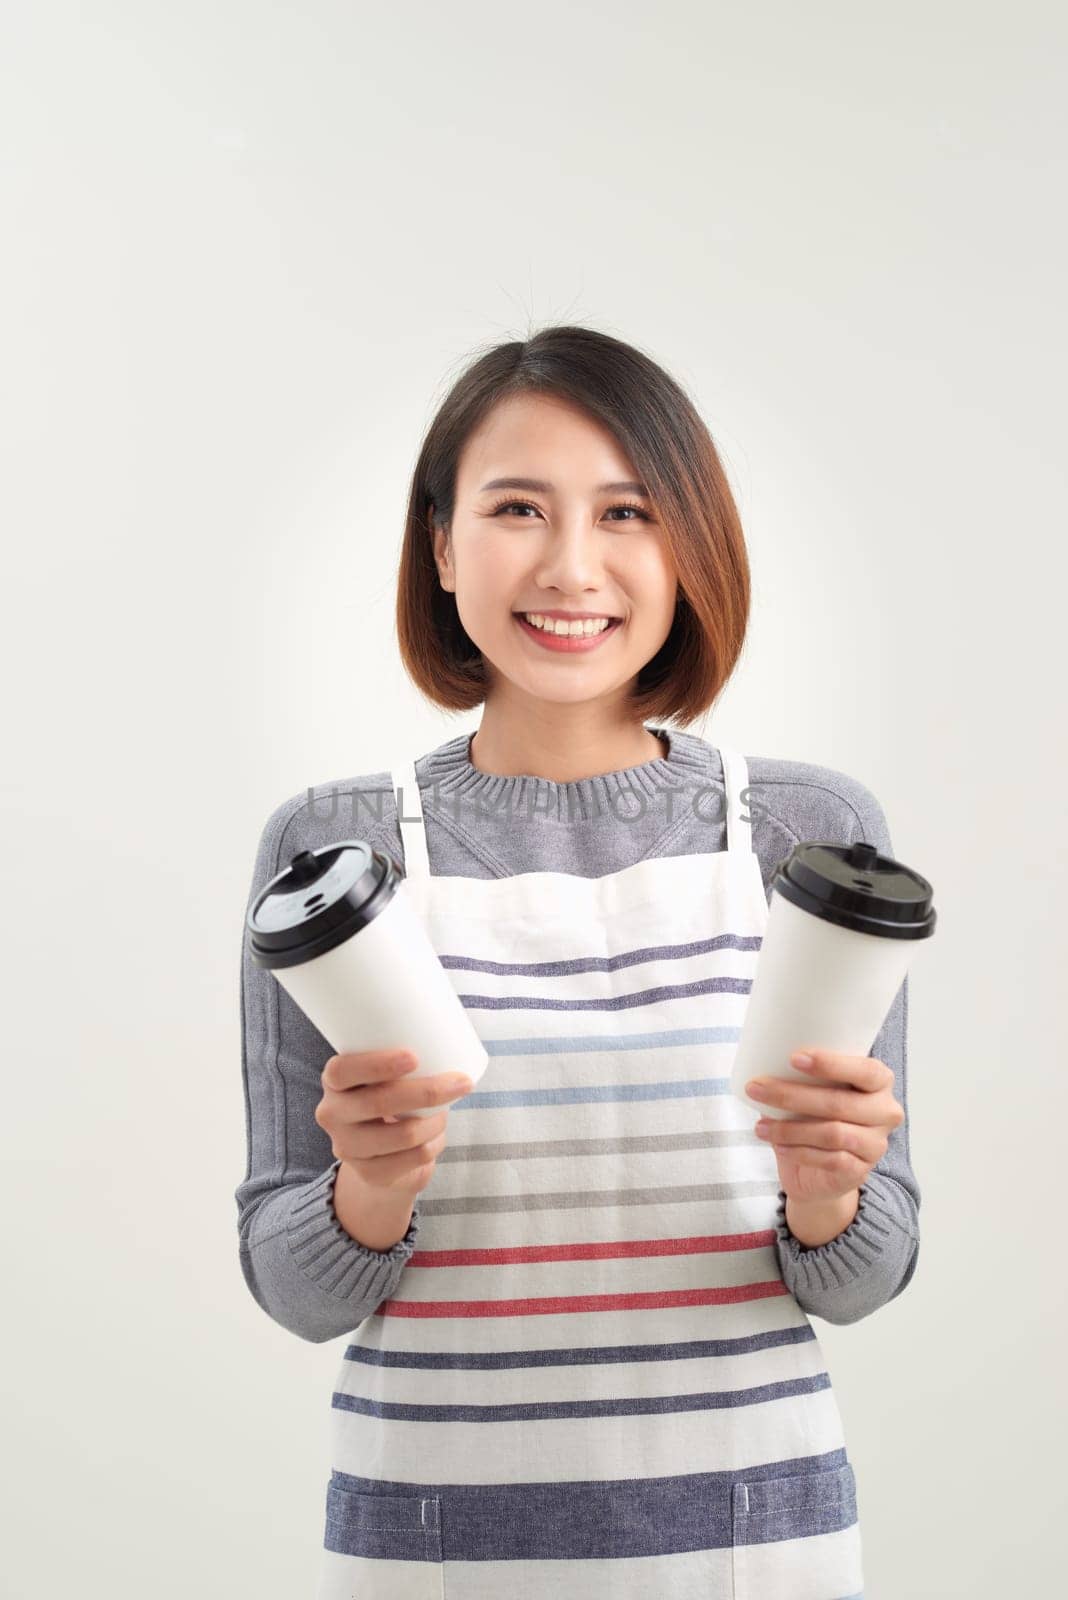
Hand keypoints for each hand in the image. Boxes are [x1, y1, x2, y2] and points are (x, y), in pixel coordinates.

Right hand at [315, 1049, 473, 1196]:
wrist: (377, 1153)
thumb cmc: (388, 1097)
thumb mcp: (384, 1076)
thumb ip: (401, 1059)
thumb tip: (448, 1036)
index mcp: (334, 1081)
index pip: (343, 1070)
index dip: (377, 1064)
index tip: (414, 1057)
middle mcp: (332, 1114)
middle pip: (381, 1102)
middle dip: (428, 1091)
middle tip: (462, 1082)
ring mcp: (347, 1148)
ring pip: (405, 1134)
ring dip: (436, 1121)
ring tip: (445, 1112)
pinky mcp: (369, 1174)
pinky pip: (415, 1157)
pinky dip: (435, 1144)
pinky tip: (436, 1137)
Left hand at [746, 1048, 903, 1204]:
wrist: (820, 1170)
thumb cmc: (815, 1116)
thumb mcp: (813, 1089)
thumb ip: (803, 1074)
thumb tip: (764, 1057)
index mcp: (879, 1081)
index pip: (865, 1070)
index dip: (831, 1064)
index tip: (794, 1058)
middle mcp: (885, 1111)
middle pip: (839, 1103)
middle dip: (791, 1095)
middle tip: (756, 1088)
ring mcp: (875, 1144)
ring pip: (831, 1134)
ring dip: (789, 1129)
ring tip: (760, 1126)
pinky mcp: (860, 1171)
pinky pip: (829, 1160)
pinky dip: (799, 1152)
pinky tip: (778, 1146)